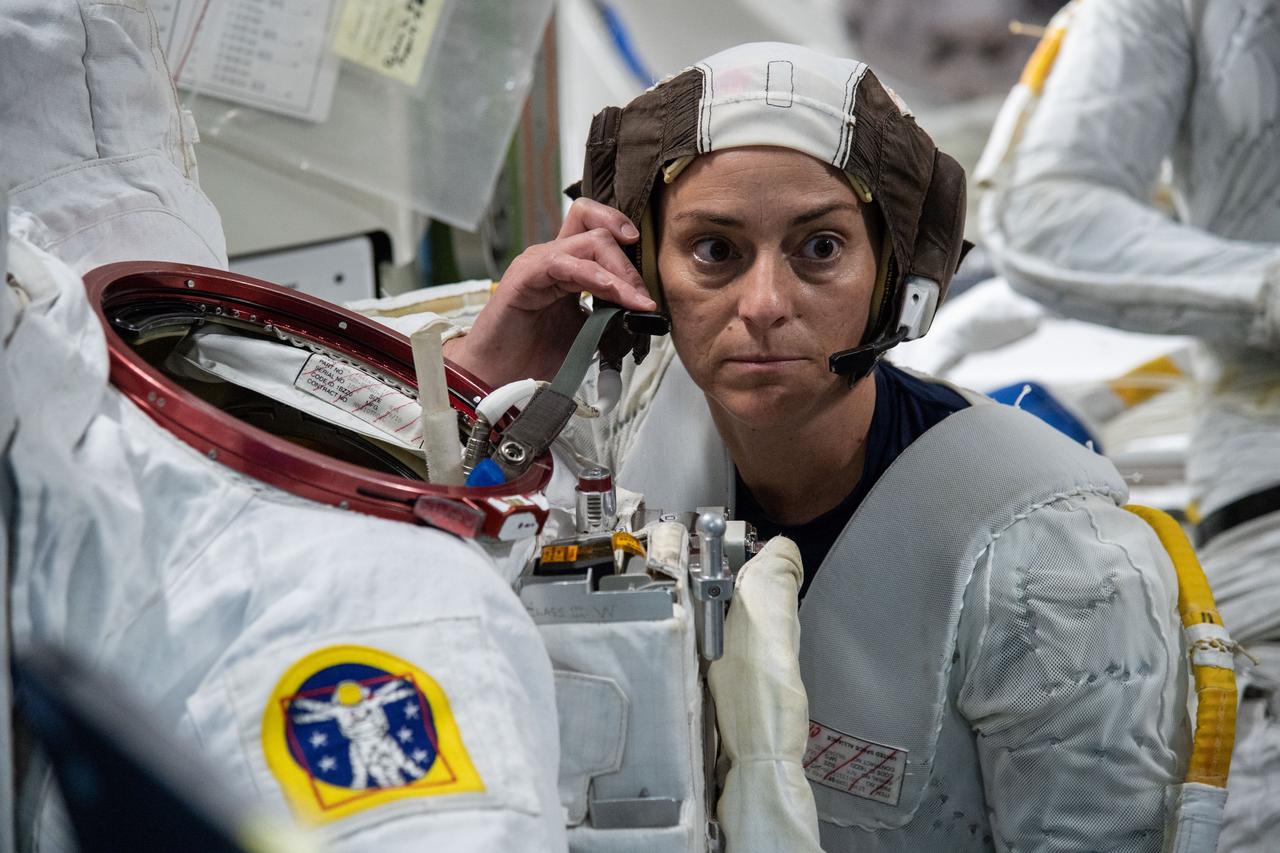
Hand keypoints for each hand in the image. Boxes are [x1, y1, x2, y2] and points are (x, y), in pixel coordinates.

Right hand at [445, 198, 656, 387]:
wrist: (500, 376)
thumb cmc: (535, 354)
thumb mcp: (586, 333)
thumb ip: (611, 317)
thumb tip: (642, 315)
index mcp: (567, 266)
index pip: (597, 226)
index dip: (623, 231)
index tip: (647, 261)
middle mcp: (552, 257)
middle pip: (598, 230)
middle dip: (629, 263)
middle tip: (644, 298)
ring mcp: (537, 263)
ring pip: (588, 241)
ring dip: (619, 272)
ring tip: (635, 301)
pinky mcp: (524, 277)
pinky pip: (563, 262)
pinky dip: (593, 275)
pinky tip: (610, 293)